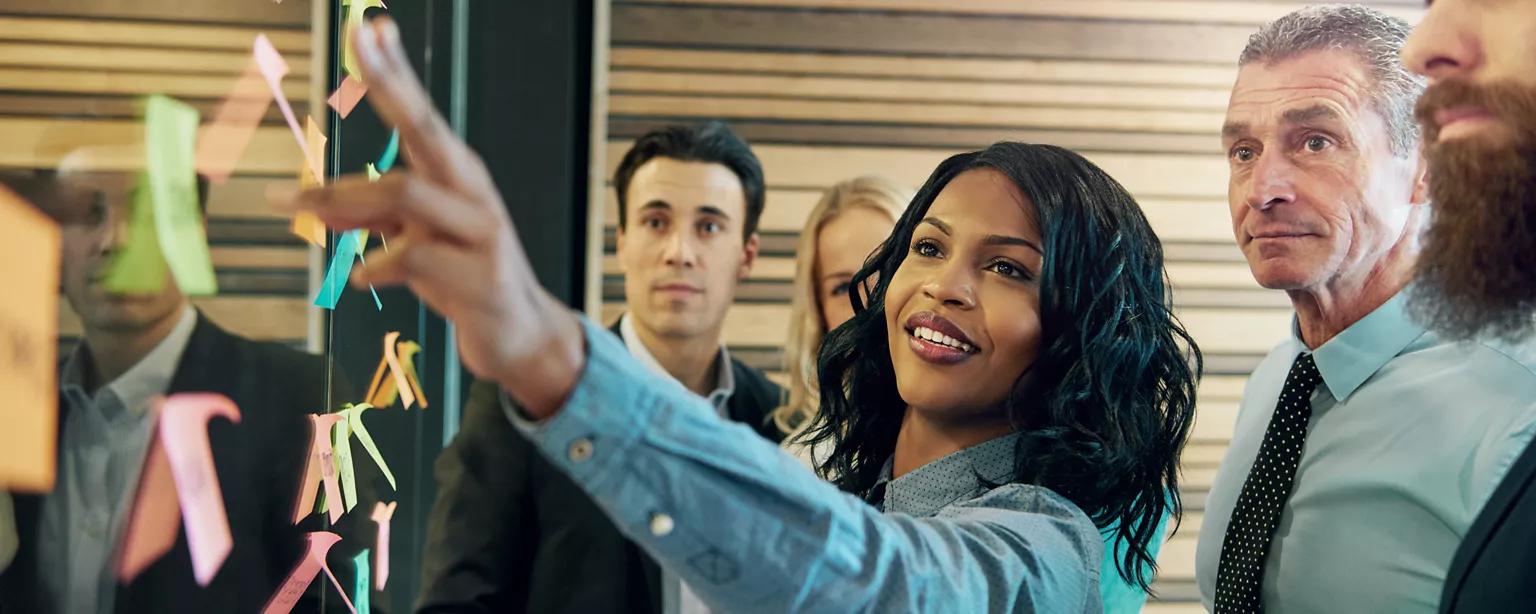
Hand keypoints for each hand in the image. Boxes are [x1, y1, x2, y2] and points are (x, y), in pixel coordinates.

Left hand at [281, 17, 582, 417]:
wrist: (521, 335)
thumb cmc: (464, 277)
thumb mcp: (412, 239)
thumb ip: (370, 216)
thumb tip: (314, 201)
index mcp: (457, 177)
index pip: (420, 114)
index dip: (394, 70)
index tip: (369, 28)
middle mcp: (472, 193)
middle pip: (425, 129)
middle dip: (390, 83)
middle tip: (358, 43)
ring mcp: (481, 232)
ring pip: (404, 194)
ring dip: (342, 197)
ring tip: (296, 207)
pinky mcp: (478, 277)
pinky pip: (412, 256)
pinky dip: (376, 264)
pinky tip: (362, 277)